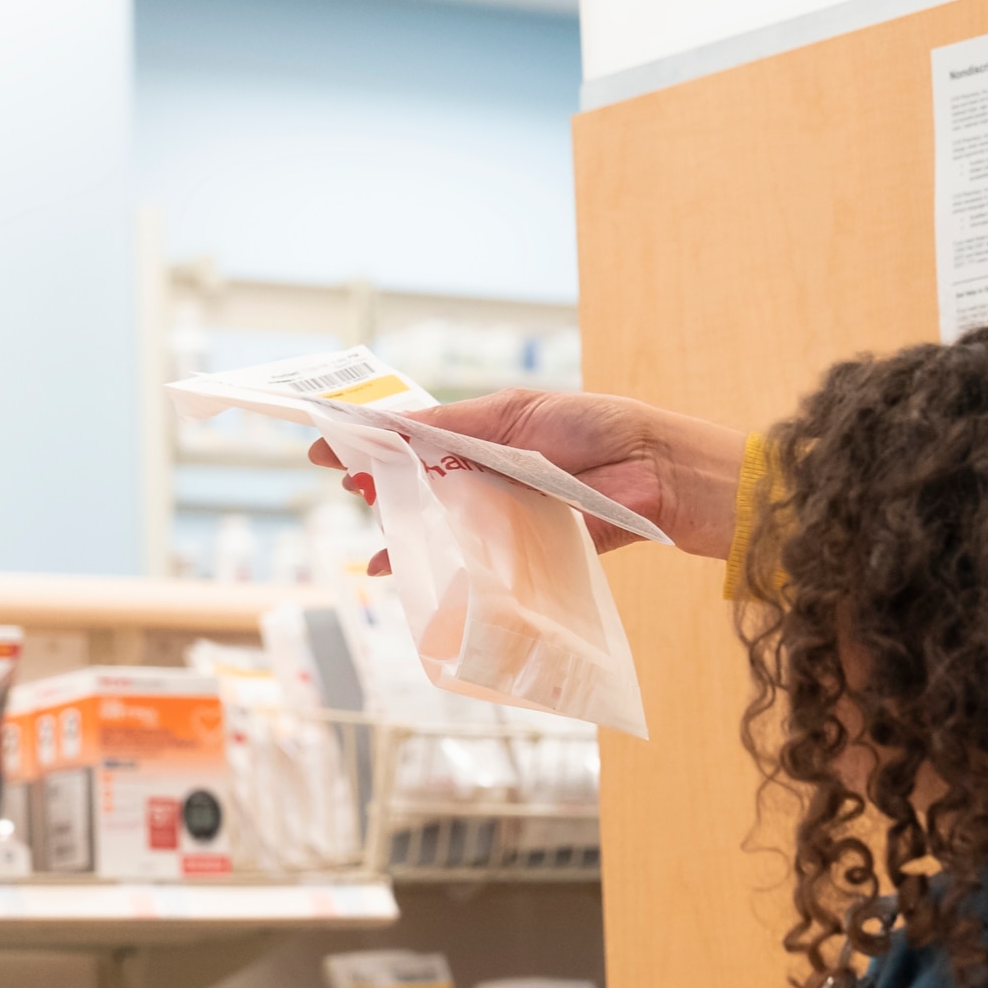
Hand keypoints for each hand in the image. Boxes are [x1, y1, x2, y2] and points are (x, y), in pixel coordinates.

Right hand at [309, 390, 747, 560]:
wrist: (660, 472)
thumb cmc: (598, 428)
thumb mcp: (519, 413)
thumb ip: (458, 425)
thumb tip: (396, 427)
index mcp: (490, 433)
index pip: (420, 436)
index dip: (375, 441)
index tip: (327, 446)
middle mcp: (494, 474)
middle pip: (425, 484)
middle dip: (384, 487)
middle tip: (351, 488)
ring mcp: (509, 513)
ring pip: (446, 525)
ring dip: (408, 533)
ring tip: (378, 545)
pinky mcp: (531, 549)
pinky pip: (481, 561)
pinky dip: (448, 569)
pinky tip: (416, 574)